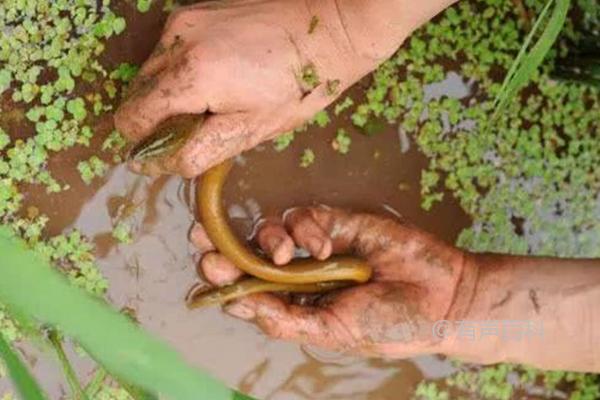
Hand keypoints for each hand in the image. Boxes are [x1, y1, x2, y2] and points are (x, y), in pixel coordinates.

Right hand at [115, 0, 399, 177]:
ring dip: (170, 93)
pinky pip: (167, 51)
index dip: (147, 142)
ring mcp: (182, 21)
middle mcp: (176, 41)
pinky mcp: (191, 12)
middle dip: (159, 118)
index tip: (176, 146)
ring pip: (149, 72)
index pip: (131, 119)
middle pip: (136, 95)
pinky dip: (180, 71)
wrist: (327, 30)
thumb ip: (197, 151)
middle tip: (203, 124)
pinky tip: (217, 75)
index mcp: (190, 76)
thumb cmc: (297, 87)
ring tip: (215, 97)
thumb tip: (156, 164)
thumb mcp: (250, 131)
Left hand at [192, 206, 470, 356]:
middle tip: (201, 239)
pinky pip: (304, 216)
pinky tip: (325, 247)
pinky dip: (307, 228)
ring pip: (270, 230)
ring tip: (284, 256)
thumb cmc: (388, 324)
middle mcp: (299, 273)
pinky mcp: (336, 221)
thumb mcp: (332, 331)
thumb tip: (236, 305)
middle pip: (248, 253)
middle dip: (223, 245)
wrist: (440, 297)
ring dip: (268, 239)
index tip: (205, 268)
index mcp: (294, 304)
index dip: (223, 277)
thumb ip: (286, 319)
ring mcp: (316, 245)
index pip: (247, 288)